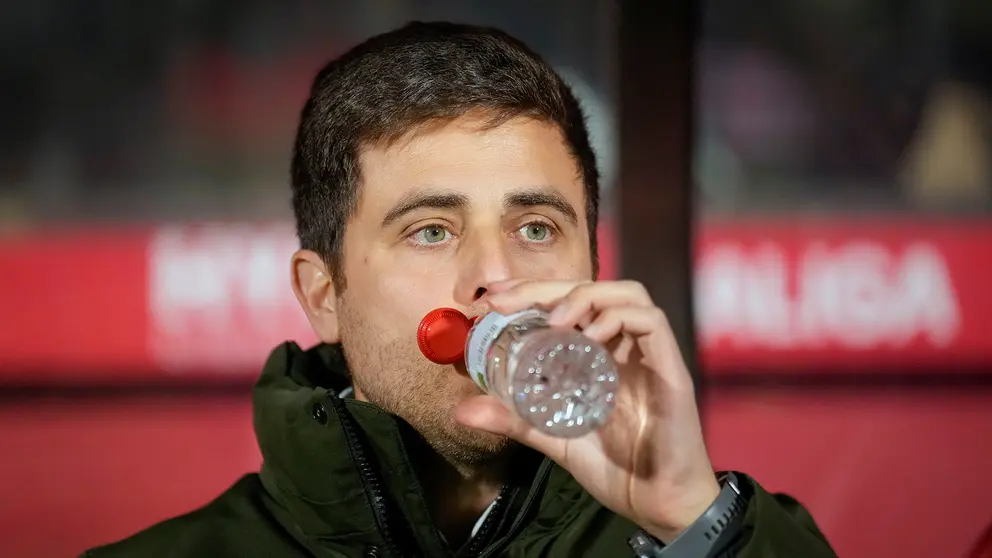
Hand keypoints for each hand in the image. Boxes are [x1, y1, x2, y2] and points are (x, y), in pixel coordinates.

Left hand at [453, 279, 720, 542]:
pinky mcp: (670, 366)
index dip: (531, 291)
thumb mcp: (554, 437)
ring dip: (584, 296)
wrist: (658, 503)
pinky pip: (650, 321)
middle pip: (589, 289)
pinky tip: (591, 337)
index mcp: (597, 354)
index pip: (567, 302)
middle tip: (505, 299)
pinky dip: (617, 317)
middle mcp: (623, 345)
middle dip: (545, 288)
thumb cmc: (615, 467)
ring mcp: (648, 353)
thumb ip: (516, 420)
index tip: (494, 295)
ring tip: (555, 320)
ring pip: (626, 292)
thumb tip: (463, 410)